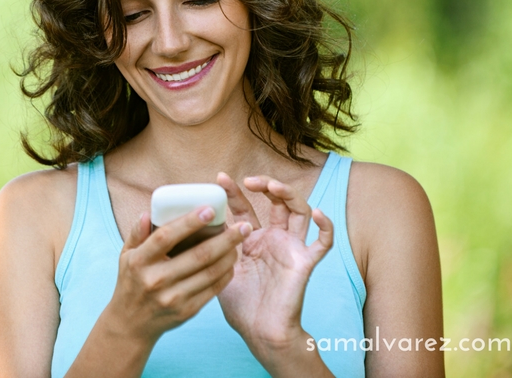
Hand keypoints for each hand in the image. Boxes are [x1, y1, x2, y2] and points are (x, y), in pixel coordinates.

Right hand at [103, 206, 250, 344]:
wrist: (131, 324)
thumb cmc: (131, 282)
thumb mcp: (126, 256)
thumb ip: (137, 233)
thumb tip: (148, 213)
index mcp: (140, 261)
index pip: (167, 236)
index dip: (190, 222)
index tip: (210, 210)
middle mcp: (156, 279)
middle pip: (198, 255)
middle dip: (225, 238)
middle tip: (243, 226)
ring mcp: (172, 297)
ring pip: (210, 272)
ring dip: (230, 255)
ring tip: (241, 240)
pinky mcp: (186, 311)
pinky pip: (212, 290)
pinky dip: (226, 274)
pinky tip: (232, 261)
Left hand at [215, 174, 333, 359]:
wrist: (259, 332)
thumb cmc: (240, 305)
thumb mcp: (218, 268)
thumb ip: (209, 247)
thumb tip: (186, 225)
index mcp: (252, 240)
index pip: (245, 207)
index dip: (234, 192)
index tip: (219, 178)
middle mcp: (273, 239)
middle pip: (276, 201)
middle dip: (265, 184)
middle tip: (248, 180)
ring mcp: (291, 248)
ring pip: (299, 212)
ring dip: (289, 194)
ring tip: (274, 186)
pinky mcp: (304, 262)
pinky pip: (323, 243)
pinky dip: (325, 226)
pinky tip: (317, 213)